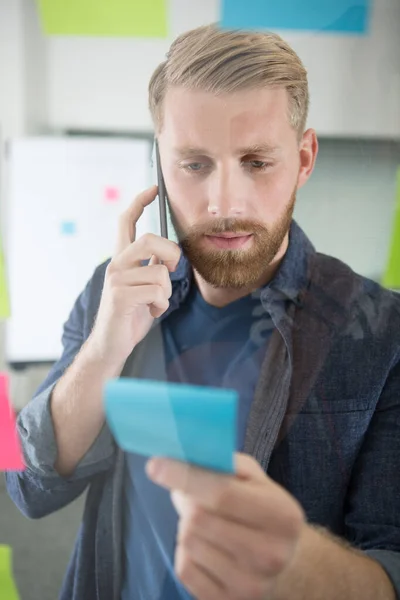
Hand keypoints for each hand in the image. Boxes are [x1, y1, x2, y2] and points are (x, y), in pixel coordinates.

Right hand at [89, 185, 180, 365]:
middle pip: (150, 239)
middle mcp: (116, 264)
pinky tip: (150, 312)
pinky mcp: (120, 296)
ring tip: (155, 303)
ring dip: (167, 292)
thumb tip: (171, 255)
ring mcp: (116, 279)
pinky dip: (161, 305)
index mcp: (122, 259)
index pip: (126, 222)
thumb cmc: (131, 315)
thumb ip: (152, 268)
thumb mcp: (144, 287)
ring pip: (160, 272)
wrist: (111, 344)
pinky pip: (157, 291)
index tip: (153, 189)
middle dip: (171, 255)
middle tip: (172, 271)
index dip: (140, 203)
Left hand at [146, 453, 304, 599]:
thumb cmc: (264, 510)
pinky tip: (204, 545)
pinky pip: (184, 569)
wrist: (289, 565)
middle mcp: (270, 553)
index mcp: (281, 515)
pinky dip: (186, 551)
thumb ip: (224, 464)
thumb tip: (182, 458)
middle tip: (189, 493)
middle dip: (185, 499)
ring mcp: (250, 584)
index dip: (185, 476)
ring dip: (186, 525)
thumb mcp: (256, 479)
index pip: (222, 493)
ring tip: (204, 520)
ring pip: (188, 542)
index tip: (155, 464)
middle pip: (198, 519)